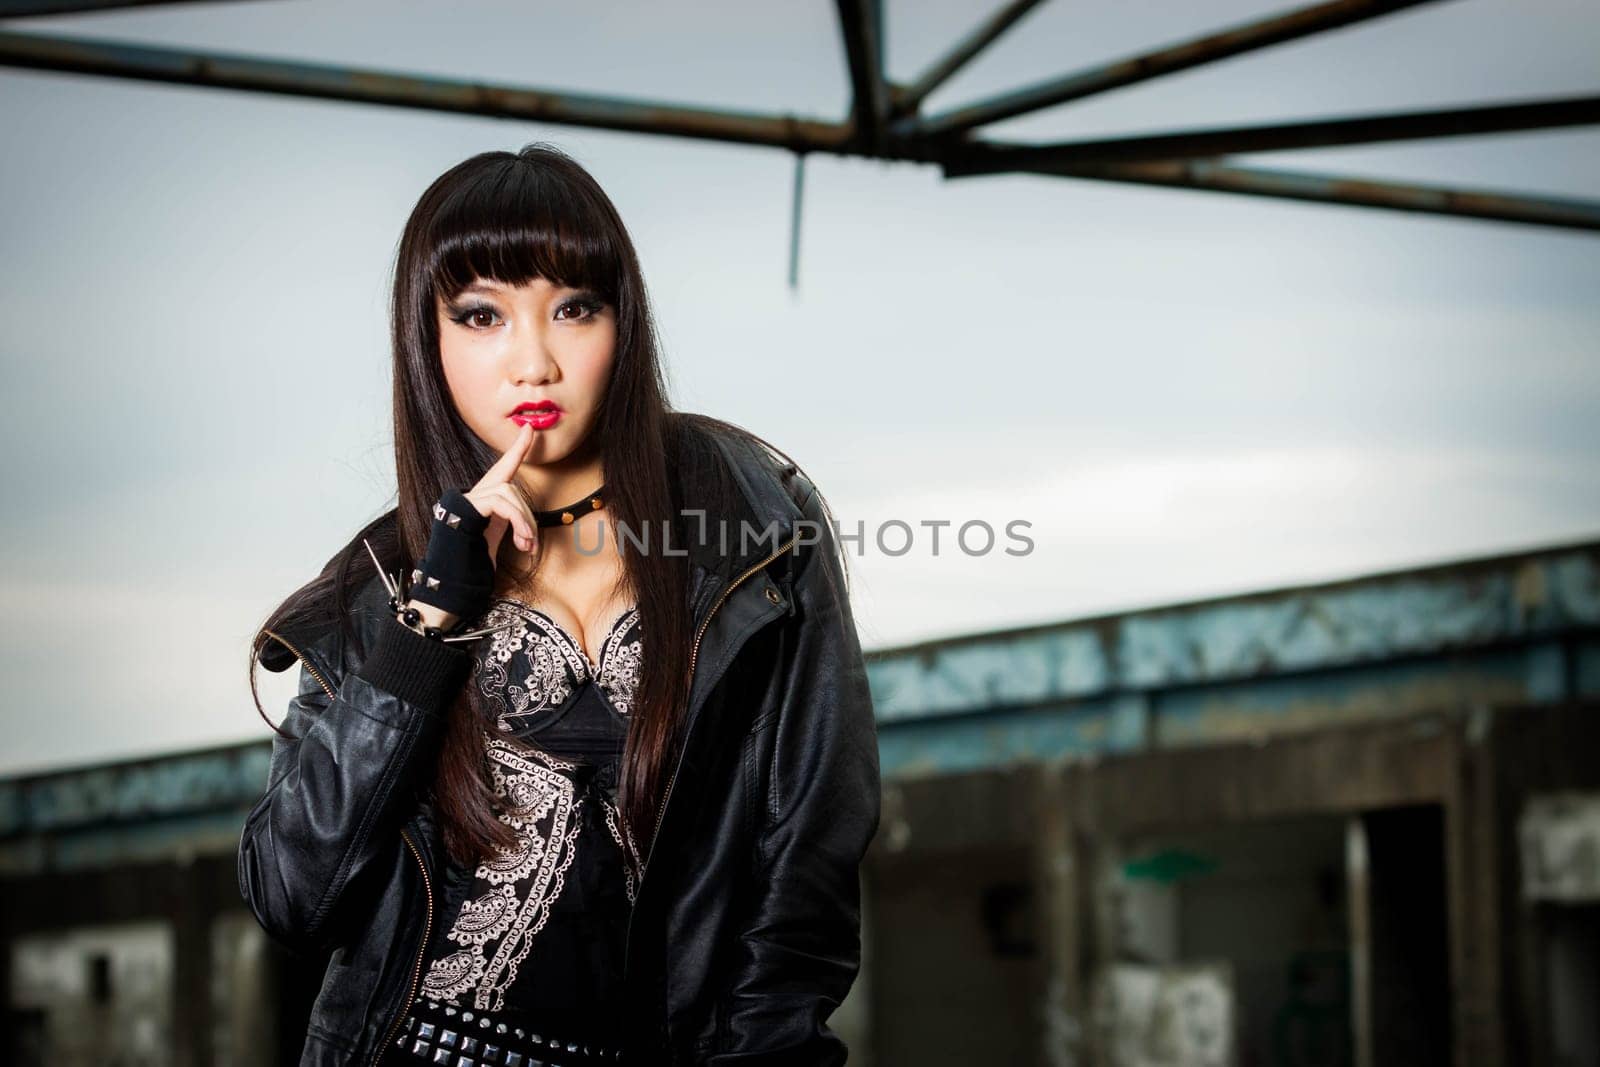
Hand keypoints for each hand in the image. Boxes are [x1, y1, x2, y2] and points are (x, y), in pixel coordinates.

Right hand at [404, 424, 538, 625]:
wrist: (449, 586)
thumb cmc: (471, 569)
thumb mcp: (496, 543)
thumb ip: (508, 526)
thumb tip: (528, 526)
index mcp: (480, 503)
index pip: (502, 469)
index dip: (517, 449)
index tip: (529, 430)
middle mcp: (471, 497)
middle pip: (511, 486)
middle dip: (527, 514)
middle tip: (531, 544)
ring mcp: (466, 501)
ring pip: (508, 494)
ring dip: (525, 522)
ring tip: (526, 546)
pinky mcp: (466, 507)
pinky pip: (502, 503)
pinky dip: (518, 521)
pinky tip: (520, 541)